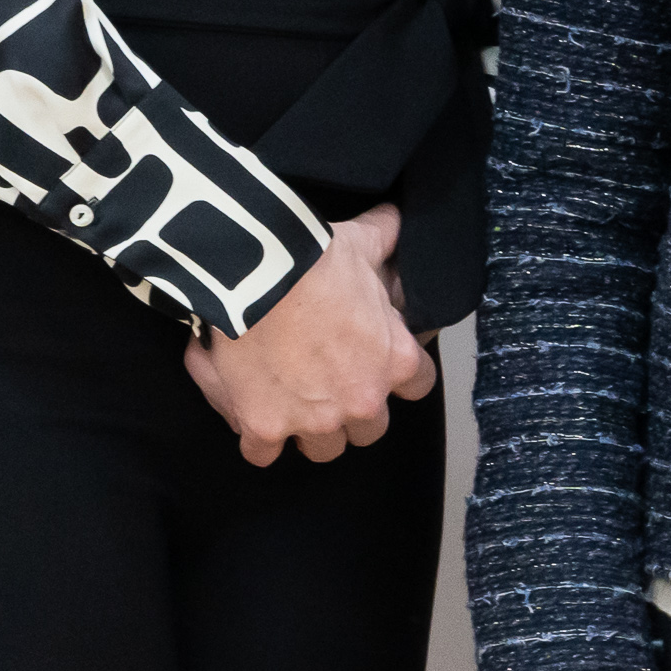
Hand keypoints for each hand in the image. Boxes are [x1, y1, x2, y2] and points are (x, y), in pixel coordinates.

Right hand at [182, 203, 438, 464]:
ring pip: (323, 449)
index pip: (419, 387)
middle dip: (353, 412)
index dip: (398, 376)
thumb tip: (396, 216)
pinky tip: (251, 416)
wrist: (257, 276)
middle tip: (329, 385)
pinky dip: (257, 439)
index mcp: (396, 361)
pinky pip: (263, 454)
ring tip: (291, 403)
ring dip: (309, 430)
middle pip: (369, 430)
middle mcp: (362, 401)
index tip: (379, 364)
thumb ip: (384, 237)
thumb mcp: (362, 242)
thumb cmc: (316, 259)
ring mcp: (313, 420)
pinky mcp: (265, 428)